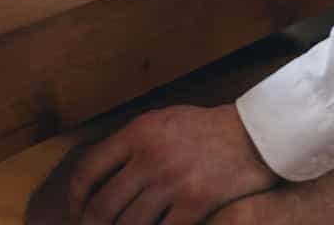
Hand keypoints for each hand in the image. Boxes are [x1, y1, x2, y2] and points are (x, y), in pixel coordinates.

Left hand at [69, 103, 277, 224]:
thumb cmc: (210, 128)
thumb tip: (102, 172)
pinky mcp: (196, 203)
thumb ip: (134, 142)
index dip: (75, 198)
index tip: (76, 212)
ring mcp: (173, 181)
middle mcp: (150, 157)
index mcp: (138, 132)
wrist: (258, 133)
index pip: (88, 169)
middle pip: (104, 206)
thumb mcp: (165, 120)